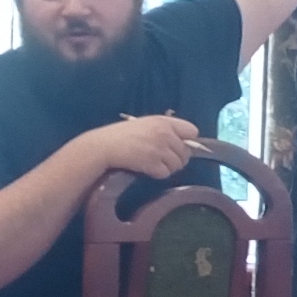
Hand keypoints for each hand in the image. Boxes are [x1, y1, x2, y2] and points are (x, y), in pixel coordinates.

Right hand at [82, 111, 199, 182]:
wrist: (104, 146)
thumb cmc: (123, 135)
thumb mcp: (146, 124)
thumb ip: (166, 130)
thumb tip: (185, 144)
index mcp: (164, 121)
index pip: (192, 131)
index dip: (187, 140)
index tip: (178, 146)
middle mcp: (165, 134)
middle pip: (186, 152)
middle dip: (177, 158)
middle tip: (163, 159)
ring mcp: (160, 149)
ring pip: (178, 165)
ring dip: (168, 167)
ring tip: (153, 163)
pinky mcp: (153, 163)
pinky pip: (165, 174)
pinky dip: (158, 174)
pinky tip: (147, 169)